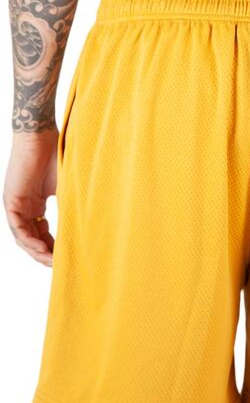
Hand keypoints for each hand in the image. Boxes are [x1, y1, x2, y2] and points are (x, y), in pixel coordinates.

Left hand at [3, 129, 57, 265]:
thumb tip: (84, 229)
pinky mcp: (11, 200)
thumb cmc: (57, 157)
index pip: (42, 233)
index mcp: (36, 204)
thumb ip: (69, 209)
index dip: (54, 247)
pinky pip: (17, 227)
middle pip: (32, 238)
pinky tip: (41, 248)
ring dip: (36, 251)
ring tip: (51, 261)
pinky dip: (28, 240)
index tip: (66, 257)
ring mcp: (16, 204)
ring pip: (23, 236)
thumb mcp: (67, 190)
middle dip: (45, 254)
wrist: (42, 137)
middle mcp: (25, 207)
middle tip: (59, 265)